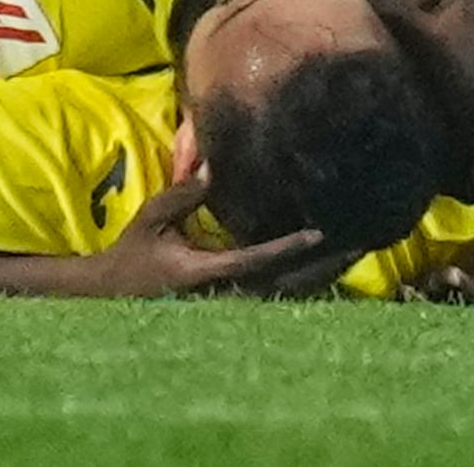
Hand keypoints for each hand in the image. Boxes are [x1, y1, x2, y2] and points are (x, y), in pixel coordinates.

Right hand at [92, 160, 336, 301]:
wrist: (114, 296)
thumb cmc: (132, 254)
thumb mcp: (152, 218)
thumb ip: (183, 195)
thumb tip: (214, 167)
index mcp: (204, 272)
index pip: (255, 259)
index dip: (289, 247)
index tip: (320, 233)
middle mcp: (223, 294)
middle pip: (283, 285)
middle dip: (322, 266)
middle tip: (359, 245)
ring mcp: (230, 305)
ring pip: (285, 295)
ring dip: (320, 276)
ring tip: (355, 253)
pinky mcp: (232, 306)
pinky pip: (276, 296)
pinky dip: (304, 283)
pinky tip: (327, 267)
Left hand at [405, 225, 473, 305]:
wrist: (472, 253)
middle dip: (471, 290)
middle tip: (457, 274)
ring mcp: (461, 306)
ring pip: (455, 306)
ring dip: (445, 294)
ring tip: (439, 275)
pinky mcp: (435, 302)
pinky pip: (426, 305)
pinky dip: (416, 298)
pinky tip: (407, 291)